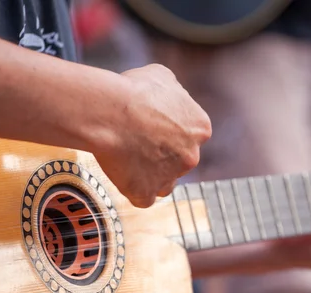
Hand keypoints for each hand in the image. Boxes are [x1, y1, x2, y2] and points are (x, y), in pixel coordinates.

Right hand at [97, 64, 210, 207]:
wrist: (110, 113)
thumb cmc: (134, 90)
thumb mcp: (162, 76)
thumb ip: (174, 93)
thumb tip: (172, 97)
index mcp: (200, 128)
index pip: (190, 135)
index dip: (169, 132)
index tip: (151, 127)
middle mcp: (192, 156)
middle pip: (179, 160)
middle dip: (161, 154)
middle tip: (135, 140)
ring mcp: (170, 177)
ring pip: (164, 182)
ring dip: (151, 174)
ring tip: (128, 158)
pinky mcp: (146, 193)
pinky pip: (143, 197)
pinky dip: (133, 188)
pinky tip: (122, 173)